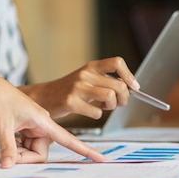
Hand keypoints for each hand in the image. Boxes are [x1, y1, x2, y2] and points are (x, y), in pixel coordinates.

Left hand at [0, 71, 105, 167]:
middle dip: (25, 157)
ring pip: (33, 151)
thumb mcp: (2, 125)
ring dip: (19, 152)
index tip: (100, 158)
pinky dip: (16, 148)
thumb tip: (9, 166)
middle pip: (41, 152)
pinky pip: (26, 146)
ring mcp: (35, 127)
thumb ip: (8, 148)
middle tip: (9, 153)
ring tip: (6, 140)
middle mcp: (42, 125)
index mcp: (43, 121)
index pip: (68, 139)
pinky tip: (8, 138)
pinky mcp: (27, 129)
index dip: (85, 150)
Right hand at [22, 56, 139, 118]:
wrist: (44, 97)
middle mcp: (85, 74)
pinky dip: (97, 115)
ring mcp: (77, 87)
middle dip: (123, 98)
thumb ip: (106, 82)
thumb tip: (129, 88)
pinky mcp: (70, 101)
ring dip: (111, 106)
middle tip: (116, 104)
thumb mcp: (88, 80)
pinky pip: (96, 111)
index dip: (129, 75)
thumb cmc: (69, 91)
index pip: (117, 62)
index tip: (134, 87)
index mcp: (91, 67)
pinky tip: (89, 112)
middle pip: (119, 85)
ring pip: (110, 96)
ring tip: (102, 107)